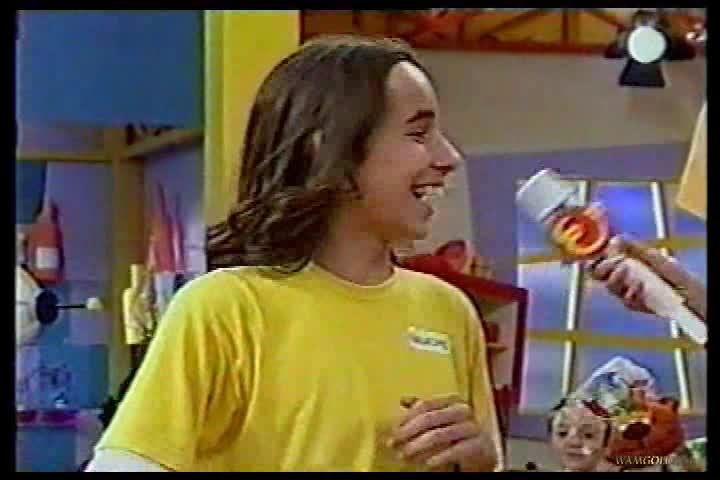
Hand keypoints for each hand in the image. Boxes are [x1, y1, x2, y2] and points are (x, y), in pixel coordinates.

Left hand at [388, 394, 496, 471]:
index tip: (392, 431)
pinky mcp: (482, 446)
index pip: (425, 405)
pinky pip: (457, 451)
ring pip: (440, 434)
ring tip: (405, 455)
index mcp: (453, 400)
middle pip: (430, 418)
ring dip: (418, 446)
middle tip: (394, 444)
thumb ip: (425, 410)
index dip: (406, 418)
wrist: (484, 454)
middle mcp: (464, 410)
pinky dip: (440, 457)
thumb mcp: (440, 420)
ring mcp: (474, 428)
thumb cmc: (458, 435)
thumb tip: (403, 400)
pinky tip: (427, 464)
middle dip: (408, 432)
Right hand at [587, 236, 705, 320]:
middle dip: (603, 267)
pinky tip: (639, 284)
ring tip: (625, 268)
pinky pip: (626, 300)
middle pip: (599, 276)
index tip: (599, 254)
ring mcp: (627, 293)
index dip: (595, 259)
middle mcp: (622, 280)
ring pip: (611, 287)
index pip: (600, 263)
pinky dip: (631, 291)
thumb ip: (633, 247)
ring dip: (615, 276)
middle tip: (615, 260)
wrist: (689, 291)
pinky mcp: (635, 305)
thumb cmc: (673, 273)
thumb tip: (615, 238)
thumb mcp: (653, 256)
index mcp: (622, 266)